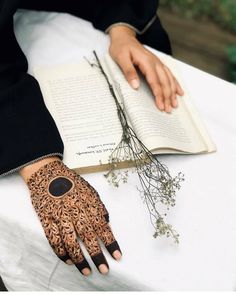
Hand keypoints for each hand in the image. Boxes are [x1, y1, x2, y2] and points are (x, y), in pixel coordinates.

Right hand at [24, 159, 121, 275]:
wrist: (47, 173)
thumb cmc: (71, 183)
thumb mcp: (90, 191)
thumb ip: (99, 208)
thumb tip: (107, 225)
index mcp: (88, 201)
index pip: (102, 225)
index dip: (110, 242)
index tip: (117, 256)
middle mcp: (74, 209)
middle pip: (87, 236)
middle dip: (97, 254)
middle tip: (104, 269)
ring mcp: (59, 214)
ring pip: (70, 241)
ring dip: (79, 259)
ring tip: (86, 271)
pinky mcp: (46, 219)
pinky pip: (53, 239)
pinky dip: (60, 252)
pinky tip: (68, 260)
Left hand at [108, 26, 183, 112]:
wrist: (124, 36)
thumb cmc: (121, 47)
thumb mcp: (120, 58)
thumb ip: (128, 71)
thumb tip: (135, 86)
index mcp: (147, 62)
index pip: (155, 81)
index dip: (158, 95)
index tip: (160, 106)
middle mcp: (155, 62)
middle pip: (164, 82)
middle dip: (167, 97)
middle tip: (168, 110)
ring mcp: (158, 63)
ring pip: (169, 79)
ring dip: (173, 92)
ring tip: (175, 104)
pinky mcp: (158, 64)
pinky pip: (169, 74)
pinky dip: (175, 84)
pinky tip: (179, 92)